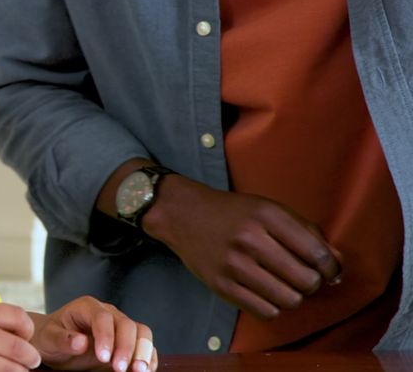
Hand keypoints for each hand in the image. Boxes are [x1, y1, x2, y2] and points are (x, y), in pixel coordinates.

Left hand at [32, 296, 156, 371]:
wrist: (54, 342)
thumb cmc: (50, 337)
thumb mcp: (49, 338)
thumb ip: (63, 339)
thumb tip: (81, 342)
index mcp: (86, 307)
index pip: (102, 317)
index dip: (106, 337)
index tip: (103, 358)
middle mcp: (107, 313)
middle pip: (126, 324)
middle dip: (126, 347)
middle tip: (118, 369)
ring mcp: (119, 326)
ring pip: (141, 332)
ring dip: (142, 351)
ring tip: (139, 371)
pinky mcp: (127, 341)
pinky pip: (144, 345)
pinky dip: (148, 357)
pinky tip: (144, 371)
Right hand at [143, 176, 341, 319]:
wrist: (183, 215)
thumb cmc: (233, 212)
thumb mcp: (270, 209)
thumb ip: (306, 232)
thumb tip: (338, 265)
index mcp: (267, 216)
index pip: (317, 253)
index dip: (332, 268)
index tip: (330, 271)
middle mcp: (250, 239)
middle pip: (306, 280)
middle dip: (313, 283)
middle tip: (304, 277)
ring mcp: (233, 265)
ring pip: (288, 300)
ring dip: (294, 296)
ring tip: (285, 286)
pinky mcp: (220, 285)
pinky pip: (265, 311)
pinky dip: (273, 306)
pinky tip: (267, 293)